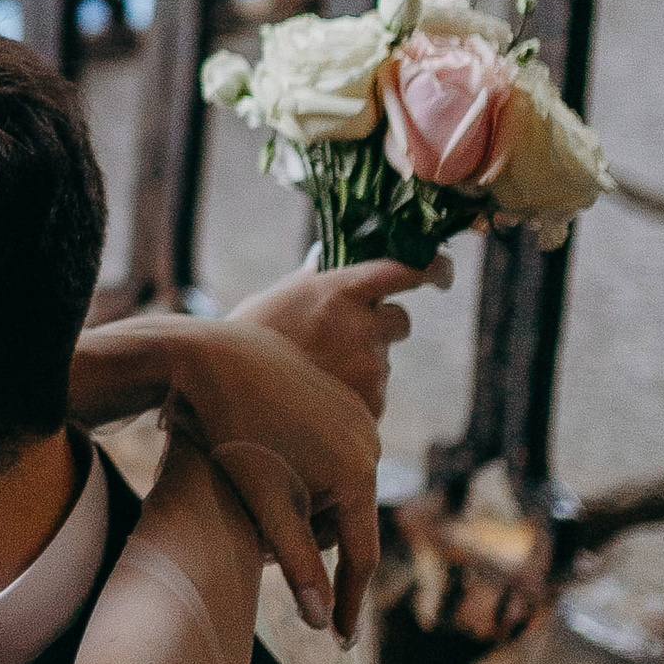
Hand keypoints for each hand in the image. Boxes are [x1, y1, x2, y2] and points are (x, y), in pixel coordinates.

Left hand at [156, 317, 383, 641]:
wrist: (215, 356)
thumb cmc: (235, 433)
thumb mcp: (264, 504)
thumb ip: (297, 563)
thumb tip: (320, 621)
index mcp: (358, 475)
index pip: (361, 555)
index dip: (351, 601)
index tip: (342, 639)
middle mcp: (369, 446)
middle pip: (345, 521)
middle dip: (311, 540)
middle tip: (265, 546)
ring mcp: (357, 419)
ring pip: (335, 489)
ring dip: (306, 506)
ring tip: (259, 498)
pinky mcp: (339, 401)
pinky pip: (329, 455)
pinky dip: (304, 475)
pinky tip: (267, 463)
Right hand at [229, 254, 450, 418]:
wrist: (224, 390)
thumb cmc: (244, 341)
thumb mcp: (278, 297)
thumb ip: (313, 280)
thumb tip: (328, 258)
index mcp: (337, 289)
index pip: (404, 269)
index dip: (432, 268)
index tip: (440, 273)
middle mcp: (359, 326)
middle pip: (400, 320)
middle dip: (381, 328)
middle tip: (343, 341)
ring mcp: (367, 368)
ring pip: (381, 362)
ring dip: (359, 366)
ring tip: (312, 377)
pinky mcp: (368, 405)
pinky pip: (373, 395)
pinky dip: (352, 398)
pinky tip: (317, 400)